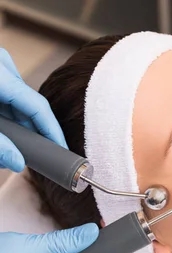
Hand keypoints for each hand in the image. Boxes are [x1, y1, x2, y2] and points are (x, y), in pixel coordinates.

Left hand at [0, 47, 66, 171]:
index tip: (61, 151)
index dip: (52, 133)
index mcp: (0, 75)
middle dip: (31, 133)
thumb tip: (17, 163)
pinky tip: (6, 132)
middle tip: (33, 157)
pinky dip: (8, 116)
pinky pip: (9, 97)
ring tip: (13, 145)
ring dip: (18, 127)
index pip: (38, 107)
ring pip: (19, 103)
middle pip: (30, 106)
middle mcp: (2, 66)